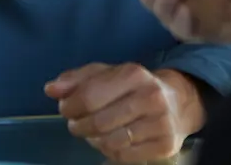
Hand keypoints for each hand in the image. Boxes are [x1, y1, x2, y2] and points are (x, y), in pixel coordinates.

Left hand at [45, 62, 203, 162]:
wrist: (179, 103)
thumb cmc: (134, 87)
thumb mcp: (107, 75)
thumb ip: (77, 80)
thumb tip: (50, 89)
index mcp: (133, 74)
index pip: (89, 96)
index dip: (70, 107)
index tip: (66, 109)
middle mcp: (150, 97)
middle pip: (98, 123)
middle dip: (79, 127)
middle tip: (77, 124)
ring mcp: (160, 123)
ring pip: (110, 143)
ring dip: (94, 141)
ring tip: (94, 133)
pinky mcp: (165, 145)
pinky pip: (124, 157)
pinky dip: (110, 153)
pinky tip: (111, 142)